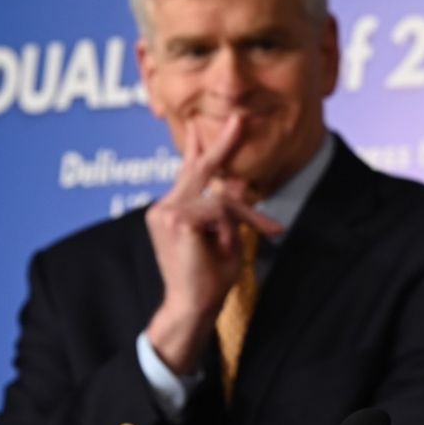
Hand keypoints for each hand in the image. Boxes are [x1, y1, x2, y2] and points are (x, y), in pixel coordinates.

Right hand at [143, 114, 283, 373]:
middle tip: (241, 118)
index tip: (198, 128)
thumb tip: (239, 182)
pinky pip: (220, 211)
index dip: (197, 150)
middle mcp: (164, 206)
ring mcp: (165, 211)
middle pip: (200, 170)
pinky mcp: (176, 219)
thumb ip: (229, 211)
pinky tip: (222, 250)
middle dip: (223, 144)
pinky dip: (231, 231)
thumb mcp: (226, 237)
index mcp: (172, 209)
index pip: (187, 173)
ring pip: (221, 198)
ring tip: (259, 238)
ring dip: (245, 220)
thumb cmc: (208, 279)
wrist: (192, 306)